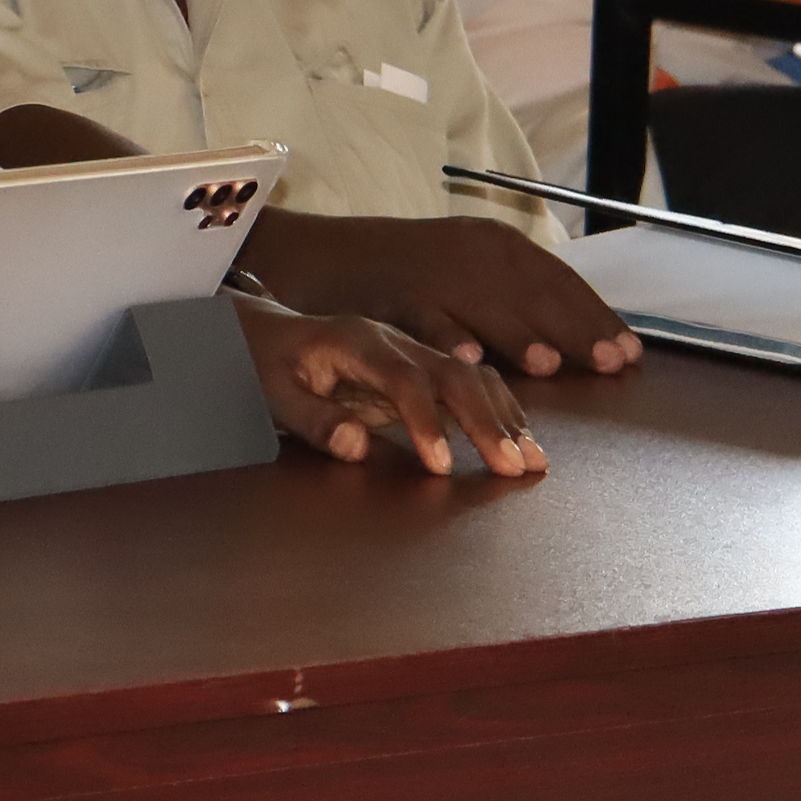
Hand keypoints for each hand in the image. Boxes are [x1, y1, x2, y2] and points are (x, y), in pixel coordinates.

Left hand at [237, 297, 545, 476]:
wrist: (266, 332)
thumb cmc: (266, 365)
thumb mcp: (273, 393)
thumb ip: (313, 420)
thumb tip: (356, 447)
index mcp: (356, 342)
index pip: (403, 380)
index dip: (425, 422)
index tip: (441, 467)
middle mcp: (395, 342)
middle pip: (453, 375)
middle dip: (486, 422)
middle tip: (513, 468)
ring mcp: (413, 353)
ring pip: (472, 377)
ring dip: (506, 418)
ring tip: (534, 461)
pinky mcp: (423, 370)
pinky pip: (471, 386)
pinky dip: (501, 412)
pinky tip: (522, 440)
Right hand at [242, 210, 642, 377]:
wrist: (320, 256)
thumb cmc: (401, 276)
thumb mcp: (464, 277)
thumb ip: (512, 304)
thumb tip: (572, 341)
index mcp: (492, 243)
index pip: (557, 279)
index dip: (594, 315)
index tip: (628, 351)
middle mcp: (467, 250)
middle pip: (532, 291)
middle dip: (574, 328)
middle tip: (609, 364)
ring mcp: (429, 268)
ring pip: (482, 303)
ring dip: (517, 332)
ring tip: (546, 363)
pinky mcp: (389, 290)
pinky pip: (422, 315)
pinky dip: (446, 333)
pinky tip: (467, 357)